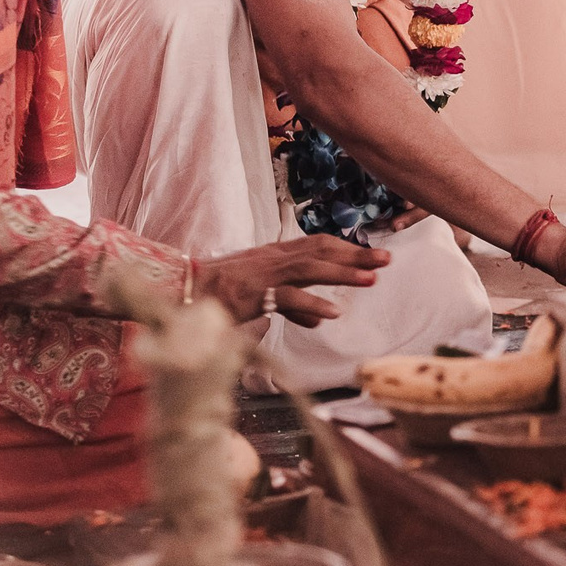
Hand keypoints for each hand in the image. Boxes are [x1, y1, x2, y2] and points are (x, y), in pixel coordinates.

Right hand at [190, 234, 389, 326]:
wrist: (179, 292)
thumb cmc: (218, 295)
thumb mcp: (262, 296)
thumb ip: (292, 306)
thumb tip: (320, 320)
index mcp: (274, 255)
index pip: (316, 245)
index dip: (346, 248)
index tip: (372, 253)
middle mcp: (272, 259)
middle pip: (320, 251)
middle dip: (355, 255)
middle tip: (386, 260)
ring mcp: (262, 275)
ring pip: (309, 269)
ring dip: (342, 273)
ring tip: (370, 279)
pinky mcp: (251, 294)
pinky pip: (285, 297)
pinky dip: (310, 304)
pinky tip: (332, 313)